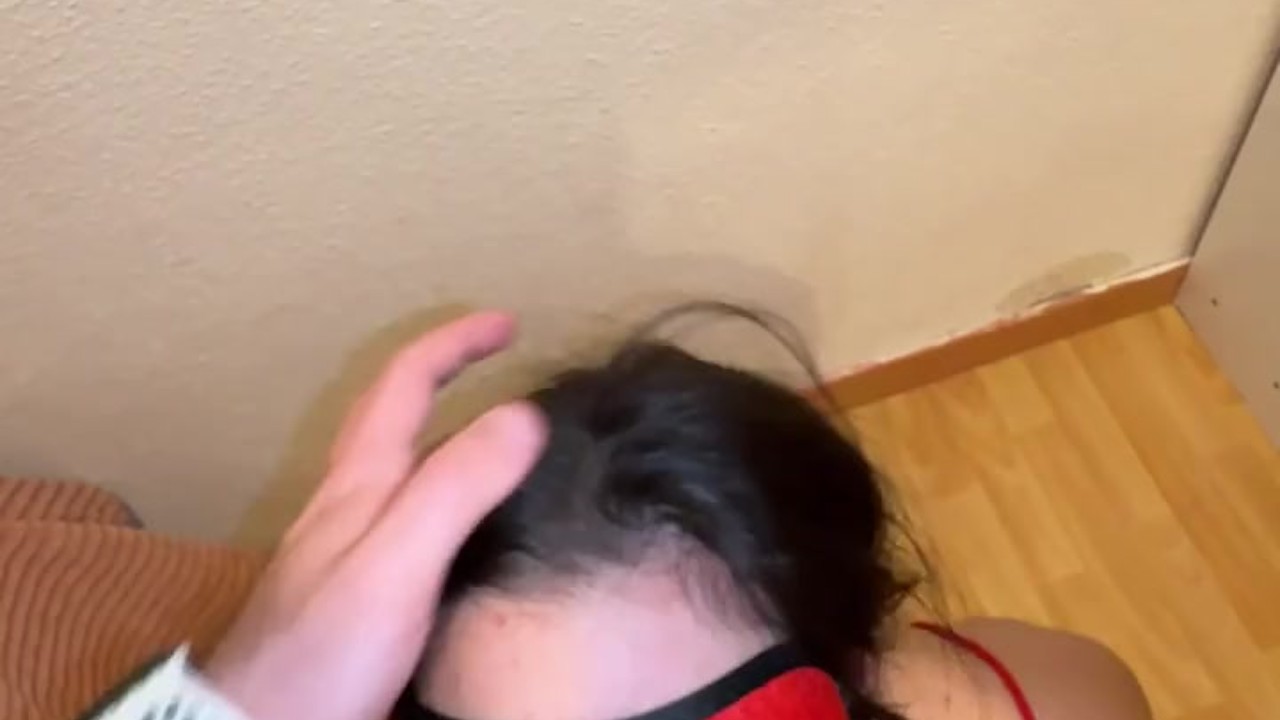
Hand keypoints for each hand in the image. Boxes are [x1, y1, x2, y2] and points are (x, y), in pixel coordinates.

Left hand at [203, 312, 546, 719]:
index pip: (405, 382)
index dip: (455, 343)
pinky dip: (432, 485)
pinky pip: (398, 510)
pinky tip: (448, 518)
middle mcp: (347, 501)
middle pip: (390, 411)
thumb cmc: (325, 652)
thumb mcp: (396, 562)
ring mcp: (343, 544)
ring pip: (391, 460)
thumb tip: (521, 412)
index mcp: (359, 482)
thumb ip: (455, 487)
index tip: (507, 324)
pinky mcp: (351, 587)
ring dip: (433, 423)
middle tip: (494, 353)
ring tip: (480, 422)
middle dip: (441, 368)